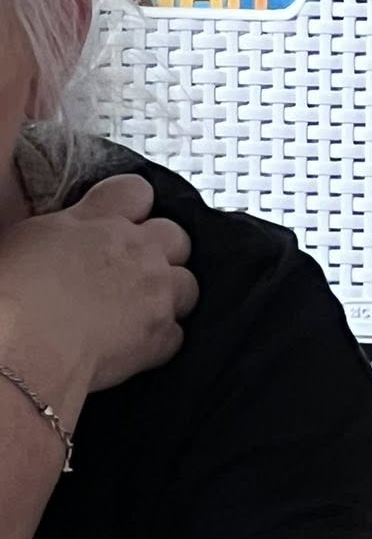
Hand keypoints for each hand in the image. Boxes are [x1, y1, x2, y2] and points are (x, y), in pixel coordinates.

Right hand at [0, 173, 198, 404]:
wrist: (22, 347)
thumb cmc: (11, 294)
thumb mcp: (28, 238)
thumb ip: (65, 229)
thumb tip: (67, 237)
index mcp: (99, 219)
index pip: (137, 191)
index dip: (133, 207)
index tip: (124, 219)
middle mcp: (136, 250)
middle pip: (176, 236)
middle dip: (162, 251)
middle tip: (133, 270)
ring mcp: (156, 292)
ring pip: (188, 284)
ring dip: (169, 295)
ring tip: (137, 310)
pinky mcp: (162, 336)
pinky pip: (177, 334)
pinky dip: (160, 339)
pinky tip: (133, 345)